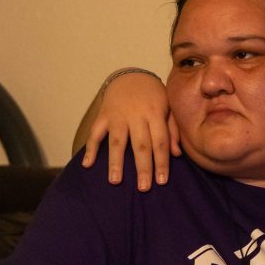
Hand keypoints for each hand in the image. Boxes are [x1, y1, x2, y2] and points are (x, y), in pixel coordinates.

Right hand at [81, 72, 178, 190]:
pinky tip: (88, 165)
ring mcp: (117, 116)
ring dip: (116, 162)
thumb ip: (173, 130)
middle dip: (143, 168)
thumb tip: (177, 154)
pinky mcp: (103, 115)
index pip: (160, 142)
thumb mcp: (169, 107)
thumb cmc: (155, 96)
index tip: (162, 181)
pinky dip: (91, 148)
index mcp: (155, 114)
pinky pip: (95, 133)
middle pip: (140, 145)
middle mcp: (136, 116)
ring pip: (117, 142)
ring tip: (116, 181)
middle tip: (144, 188)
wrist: (131, 76)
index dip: (161, 162)